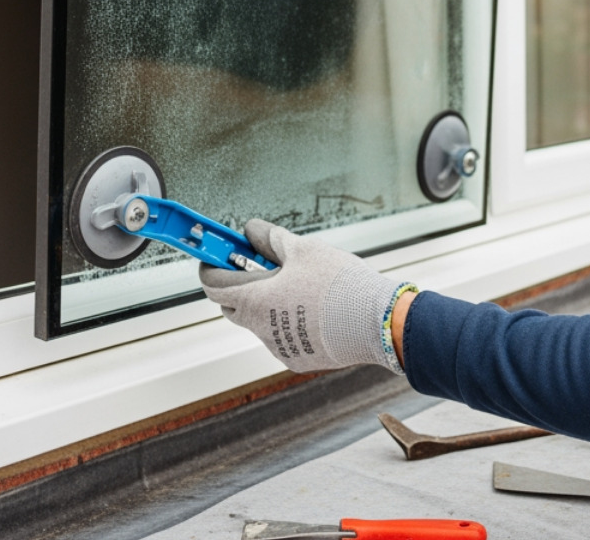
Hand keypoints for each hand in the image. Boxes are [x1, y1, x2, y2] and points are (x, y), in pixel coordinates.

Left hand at [199, 219, 415, 373]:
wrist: (377, 321)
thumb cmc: (339, 284)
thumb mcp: (302, 249)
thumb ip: (269, 238)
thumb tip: (251, 230)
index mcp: (255, 300)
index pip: (213, 286)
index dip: (212, 267)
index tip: (218, 256)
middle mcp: (261, 329)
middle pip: (234, 306)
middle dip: (241, 285)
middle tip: (262, 265)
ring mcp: (278, 348)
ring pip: (261, 323)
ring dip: (268, 305)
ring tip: (299, 287)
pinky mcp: (298, 360)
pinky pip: (283, 338)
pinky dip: (288, 324)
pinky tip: (314, 310)